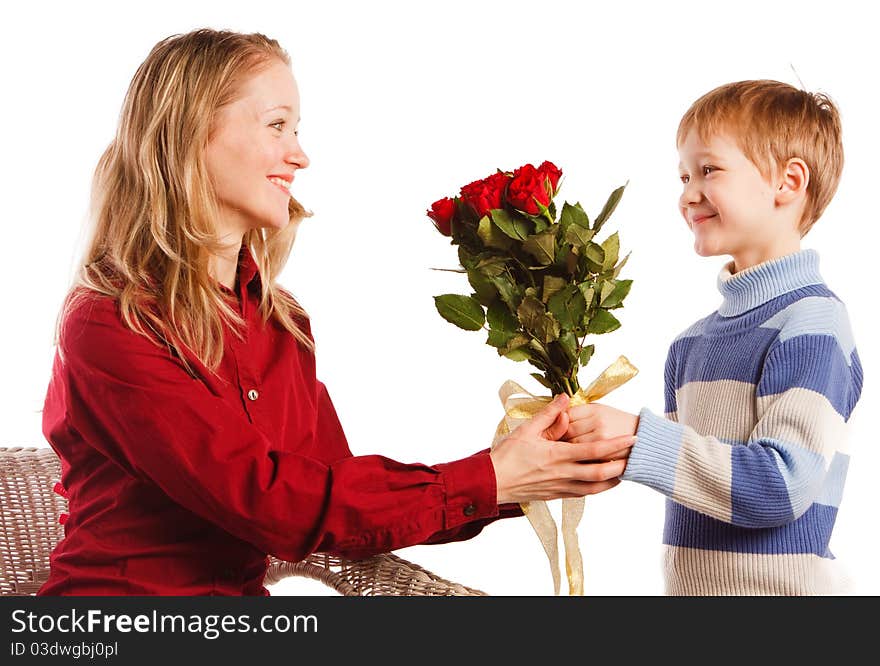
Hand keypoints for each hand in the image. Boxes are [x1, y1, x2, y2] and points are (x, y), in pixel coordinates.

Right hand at [490, 394, 635, 503]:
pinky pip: (583, 493)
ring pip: (594, 487)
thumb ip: (548, 415)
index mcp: (557, 455)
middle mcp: (562, 473)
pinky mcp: (556, 495)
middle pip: (600, 472)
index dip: (616, 445)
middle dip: (621, 465)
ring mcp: (560, 487)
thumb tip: (565, 399)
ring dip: (612, 480)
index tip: (632, 438)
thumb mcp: (526, 430)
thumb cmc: (507, 455)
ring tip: (624, 471)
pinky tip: (602, 482)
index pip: (594, 450)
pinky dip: (597, 488)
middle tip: (636, 457)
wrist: (491, 483)